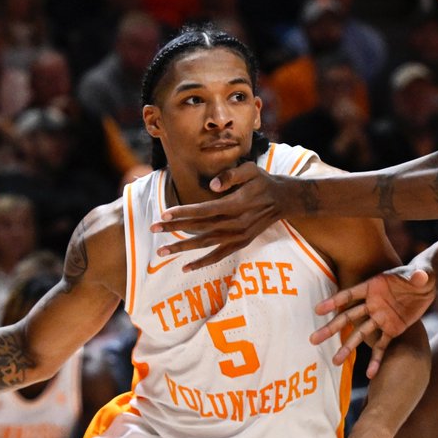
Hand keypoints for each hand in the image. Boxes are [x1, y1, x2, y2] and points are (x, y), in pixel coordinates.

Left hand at [150, 163, 288, 269]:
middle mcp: (236, 223)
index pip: (204, 210)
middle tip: (153, 228)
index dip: (184, 212)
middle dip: (175, 229)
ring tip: (162, 252)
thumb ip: (231, 175)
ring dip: (183, 249)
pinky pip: (219, 256)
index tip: (164, 214)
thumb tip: (212, 185)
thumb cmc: (263, 181)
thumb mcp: (251, 170)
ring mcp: (239, 236)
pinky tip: (186, 267)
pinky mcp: (241, 243)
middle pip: (200, 228)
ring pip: (206, 244)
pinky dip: (203, 263)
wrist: (284, 199)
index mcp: (236, 204)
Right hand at [310, 266, 434, 377]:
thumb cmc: (421, 273)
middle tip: (314, 339)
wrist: (426, 283)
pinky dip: (377, 360)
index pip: (351, 295)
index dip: (334, 301)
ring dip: (347, 347)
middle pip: (348, 317)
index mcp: (374, 287)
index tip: (318, 310)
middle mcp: (373, 304)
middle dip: (331, 328)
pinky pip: (382, 346)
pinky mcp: (392, 329)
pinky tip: (370, 374)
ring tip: (335, 362)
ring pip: (360, 335)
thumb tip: (420, 277)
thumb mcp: (422, 273)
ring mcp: (381, 318)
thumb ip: (419, 276)